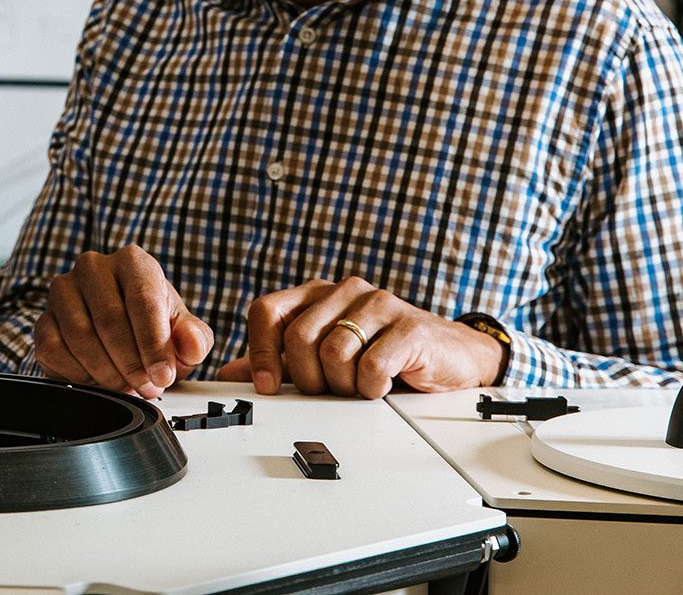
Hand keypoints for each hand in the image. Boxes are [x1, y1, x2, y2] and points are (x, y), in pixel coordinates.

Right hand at [34, 246, 214, 398]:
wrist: (120, 331)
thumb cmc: (153, 327)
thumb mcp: (184, 333)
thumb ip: (195, 338)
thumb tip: (192, 345)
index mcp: (133, 262)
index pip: (142, 300)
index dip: (153, 344)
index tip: (162, 375)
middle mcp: (93, 267)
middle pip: (109, 320)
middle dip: (131, 363)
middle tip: (146, 387)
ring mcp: (63, 291)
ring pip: (80, 336)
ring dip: (106, 371)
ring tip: (125, 385)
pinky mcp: (43, 319)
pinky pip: (54, 350)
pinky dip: (78, 374)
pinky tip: (97, 379)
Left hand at [215, 277, 502, 397]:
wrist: (450, 359)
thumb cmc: (385, 357)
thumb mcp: (325, 361)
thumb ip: (281, 364)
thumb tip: (232, 373)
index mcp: (317, 295)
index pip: (267, 311)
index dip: (261, 352)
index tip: (267, 386)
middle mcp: (344, 291)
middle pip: (298, 338)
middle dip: (308, 379)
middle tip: (330, 391)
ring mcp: (378, 304)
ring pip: (333, 353)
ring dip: (344, 385)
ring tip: (361, 386)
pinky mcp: (408, 327)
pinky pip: (371, 366)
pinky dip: (371, 387)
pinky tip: (383, 385)